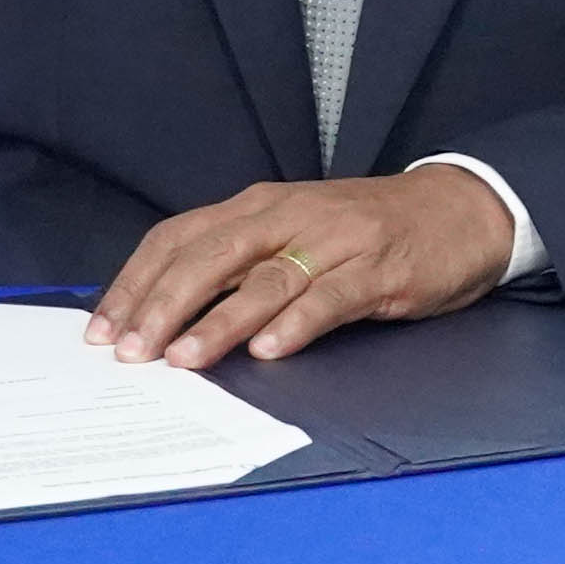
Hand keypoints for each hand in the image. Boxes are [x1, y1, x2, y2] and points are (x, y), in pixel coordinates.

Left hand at [87, 165, 515, 367]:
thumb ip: (241, 263)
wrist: (461, 208)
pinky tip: (271, 350)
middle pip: (211, 256)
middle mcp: (290, 215)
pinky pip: (330, 298)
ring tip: (184, 358)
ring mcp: (336, 242)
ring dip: (220, 321)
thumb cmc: (368, 229)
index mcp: (260, 205)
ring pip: (265, 279)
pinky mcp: (379, 269)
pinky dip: (297, 324)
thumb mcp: (295, 231)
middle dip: (164, 305)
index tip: (103, 328)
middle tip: (130, 351)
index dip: (136, 283)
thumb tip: (171, 314)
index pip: (179, 237)